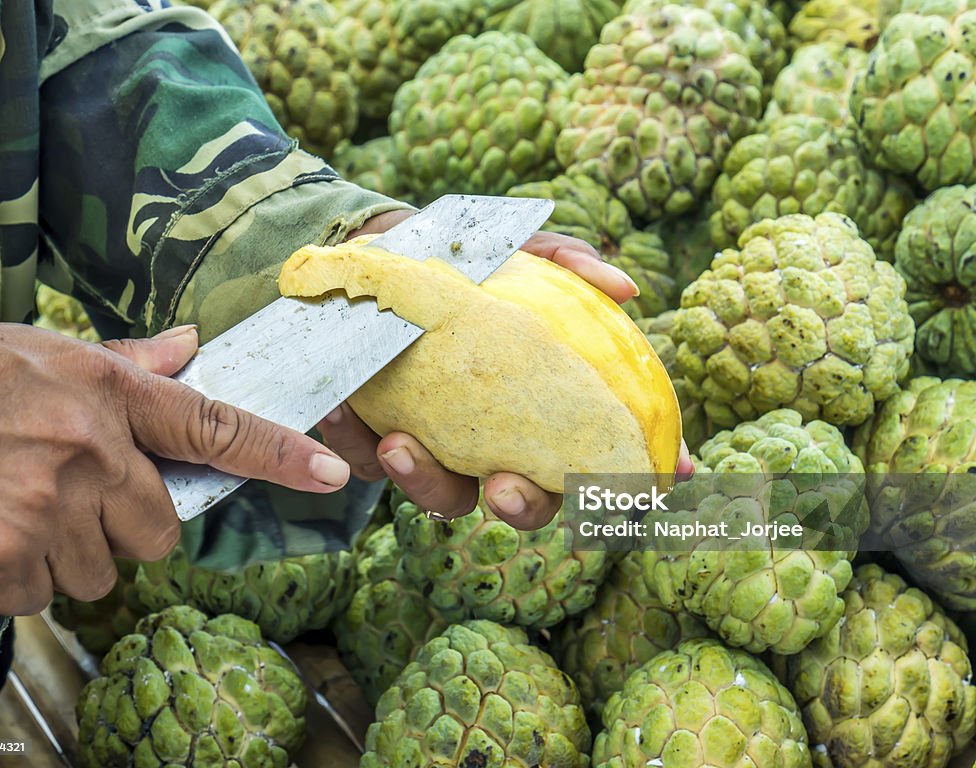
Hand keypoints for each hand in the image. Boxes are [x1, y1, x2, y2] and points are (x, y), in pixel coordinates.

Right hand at [0, 323, 349, 615]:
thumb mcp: (58, 353)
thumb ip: (131, 361)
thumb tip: (192, 344)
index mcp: (115, 398)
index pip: (216, 427)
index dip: (279, 453)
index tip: (330, 472)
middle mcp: (94, 454)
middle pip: (158, 533)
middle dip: (125, 528)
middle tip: (77, 498)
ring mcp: (48, 507)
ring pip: (98, 572)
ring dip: (68, 557)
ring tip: (23, 512)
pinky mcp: (1, 553)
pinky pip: (39, 595)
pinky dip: (18, 579)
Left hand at [329, 215, 692, 528]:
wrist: (388, 253)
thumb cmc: (472, 265)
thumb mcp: (520, 252)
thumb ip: (568, 266)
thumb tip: (624, 288)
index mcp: (539, 414)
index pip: (587, 461)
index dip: (616, 483)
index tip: (634, 491)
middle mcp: (493, 444)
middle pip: (520, 502)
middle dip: (518, 505)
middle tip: (502, 486)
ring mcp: (434, 448)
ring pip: (439, 496)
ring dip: (422, 480)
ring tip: (398, 442)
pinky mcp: (372, 440)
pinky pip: (361, 460)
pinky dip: (351, 438)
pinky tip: (340, 405)